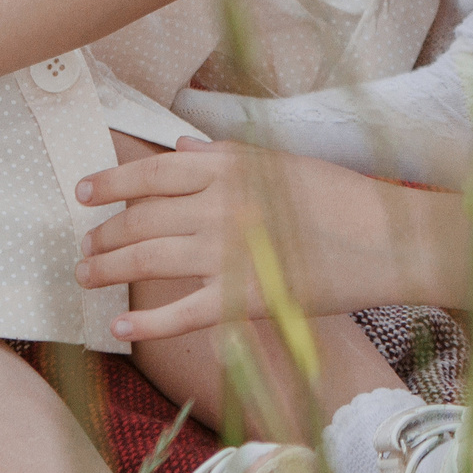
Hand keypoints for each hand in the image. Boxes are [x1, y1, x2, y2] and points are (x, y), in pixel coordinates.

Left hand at [75, 140, 448, 342]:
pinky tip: (121, 325)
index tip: (84, 193)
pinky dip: (146, 320)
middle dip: (103, 234)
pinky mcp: (243, 297)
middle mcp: (219, 205)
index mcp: (230, 167)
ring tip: (86, 277)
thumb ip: (226, 156)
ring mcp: (228, 252)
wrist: (387, 240)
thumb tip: (180, 147)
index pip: (152, 173)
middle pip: (140, 219)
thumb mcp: (282, 163)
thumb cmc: (341, 198)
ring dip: (108, 269)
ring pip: (148, 260)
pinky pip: (180, 312)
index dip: (111, 184)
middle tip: (84, 248)